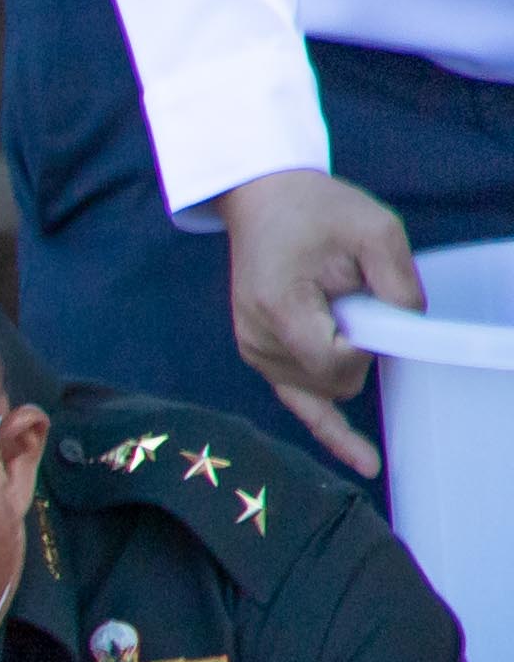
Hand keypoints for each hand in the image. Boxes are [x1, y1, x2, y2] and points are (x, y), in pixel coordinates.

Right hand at [219, 167, 422, 474]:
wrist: (263, 201)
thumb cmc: (318, 210)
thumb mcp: (375, 229)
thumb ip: (398, 285)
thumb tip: (407, 335)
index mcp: (278, 310)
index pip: (335, 363)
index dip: (367, 345)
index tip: (371, 306)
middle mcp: (257, 342)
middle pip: (332, 384)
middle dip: (359, 350)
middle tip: (352, 293)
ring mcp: (254, 353)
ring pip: (324, 392)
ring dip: (345, 360)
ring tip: (333, 305)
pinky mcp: (258, 357)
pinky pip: (300, 405)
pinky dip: (331, 429)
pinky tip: (364, 460)